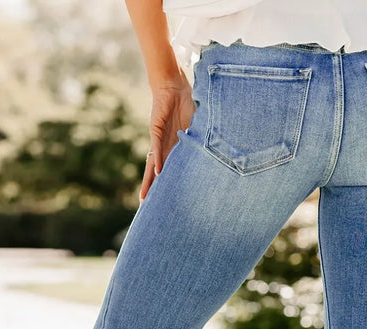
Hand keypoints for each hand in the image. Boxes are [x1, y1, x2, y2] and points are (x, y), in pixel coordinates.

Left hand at [140, 77, 196, 201]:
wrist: (174, 84)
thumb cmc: (186, 103)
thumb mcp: (198, 127)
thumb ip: (203, 140)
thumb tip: (221, 152)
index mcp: (173, 148)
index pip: (168, 170)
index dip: (165, 184)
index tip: (164, 201)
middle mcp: (164, 147)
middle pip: (156, 172)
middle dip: (152, 189)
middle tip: (147, 206)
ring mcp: (159, 139)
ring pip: (153, 164)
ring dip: (150, 181)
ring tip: (146, 197)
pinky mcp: (156, 129)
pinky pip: (158, 148)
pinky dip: (159, 160)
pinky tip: (158, 173)